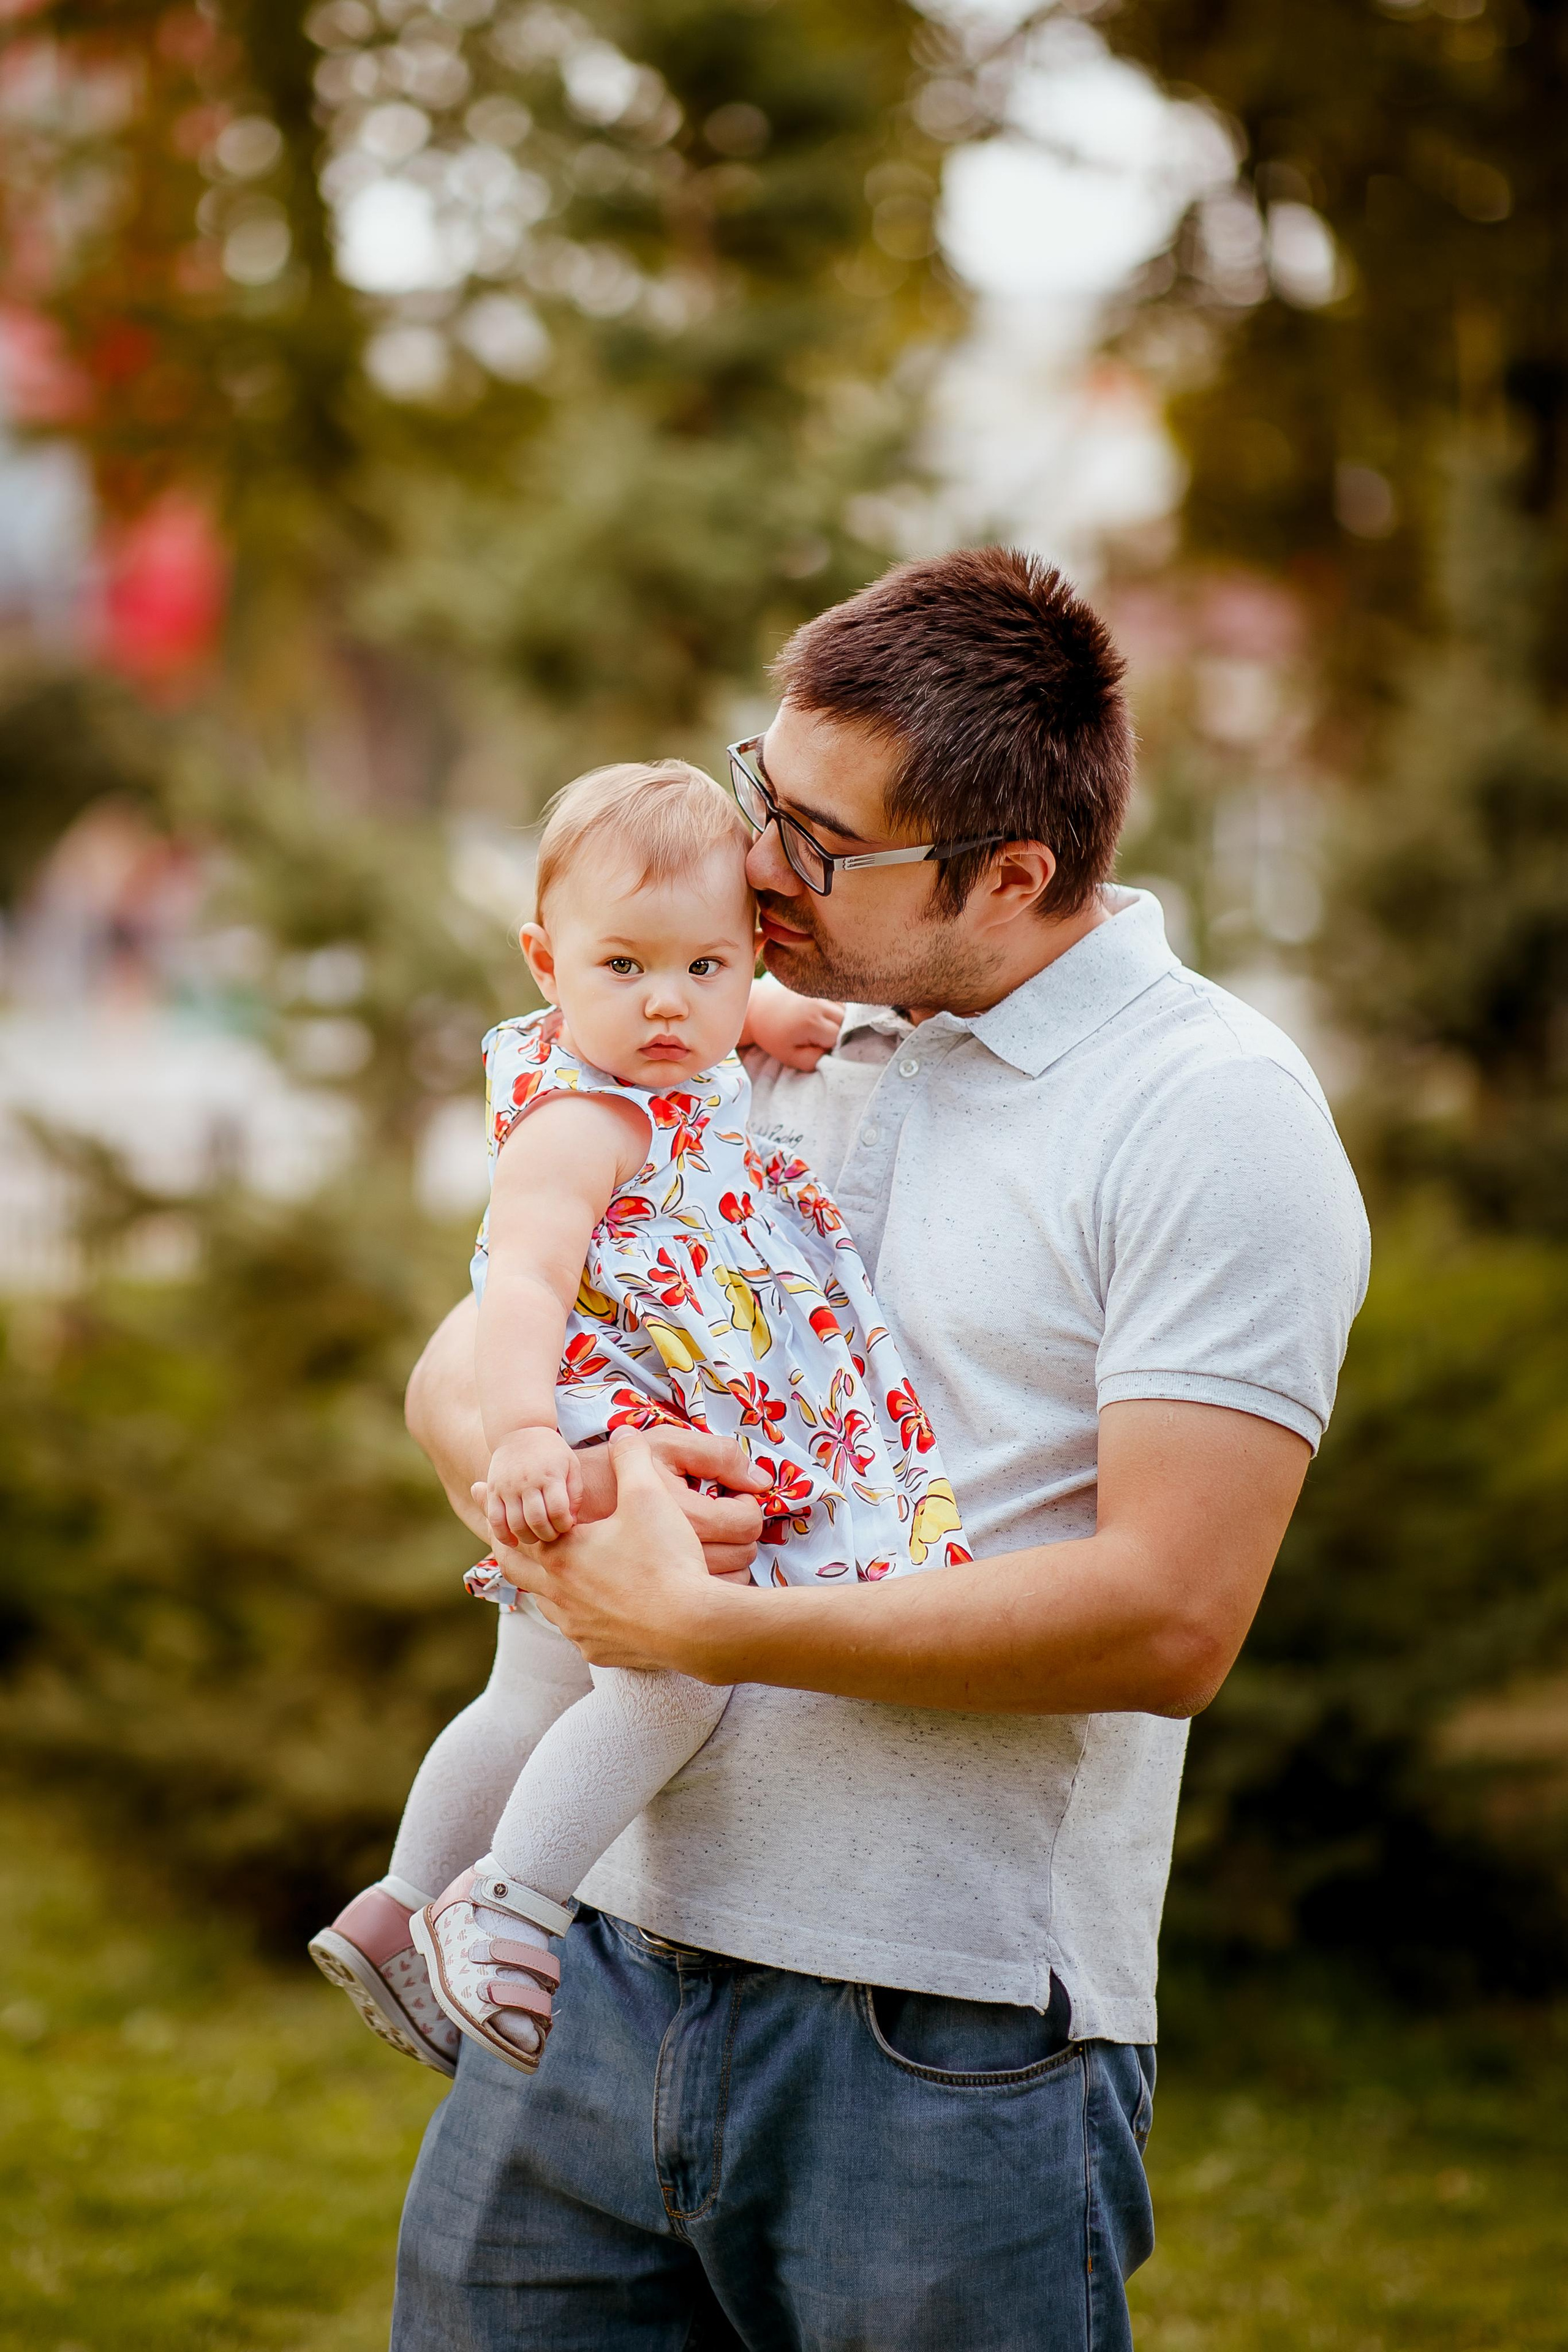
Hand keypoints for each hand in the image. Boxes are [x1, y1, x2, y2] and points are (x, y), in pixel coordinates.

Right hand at [479, 1426, 582, 1545]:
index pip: (558, 1510)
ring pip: (515, 1524)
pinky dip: (503, 1535)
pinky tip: (513, 1542)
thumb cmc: (551, 1451)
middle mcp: (528, 1481)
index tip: (566, 1525)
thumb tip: (571, 1520)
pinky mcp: (493, 1490)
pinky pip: (495, 1519)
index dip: (564, 1525)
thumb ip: (575, 1492)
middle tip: (552, 1535)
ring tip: (536, 1537)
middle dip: (548, 1535)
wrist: (520, 1429)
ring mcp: (508, 1486)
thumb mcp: (571, 1464)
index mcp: (550, 1475)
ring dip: (528, 1538)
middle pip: (537, 1521)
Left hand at [505, 1433, 741, 1671]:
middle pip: (516, 1568)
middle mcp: (559, 1594)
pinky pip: (576, 1629)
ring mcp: (576, 1627)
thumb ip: (631, 1460)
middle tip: (497, 1534)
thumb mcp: (649, 1497)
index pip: (516, 1525)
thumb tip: (624, 1431)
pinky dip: (574, 1613)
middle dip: (506, 1546)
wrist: (693, 1626)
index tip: (479, 1489)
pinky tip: (589, 1609)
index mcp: (562, 1555)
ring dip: (542, 1583)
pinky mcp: (597, 1651)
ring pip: (545, 1602)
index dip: (498, 1504)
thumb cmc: (666, 1559)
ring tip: (546, 1571)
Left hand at [741, 974, 845, 1071]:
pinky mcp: (821, 988)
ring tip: (822, 1029)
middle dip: (839, 1035)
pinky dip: (838, 1012)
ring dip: (840, 1023)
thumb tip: (833, 1056)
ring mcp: (821, 993)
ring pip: (846, 1012)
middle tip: (820, 1040)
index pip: (838, 1039)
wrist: (759, 1008)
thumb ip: (813, 1060)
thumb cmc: (774, 1036)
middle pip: (846, 1023)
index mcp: (812, 1022)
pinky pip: (840, 1002)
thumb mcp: (789, 1056)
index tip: (818, 1049)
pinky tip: (824, 1018)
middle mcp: (819, 1004)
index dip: (832, 1048)